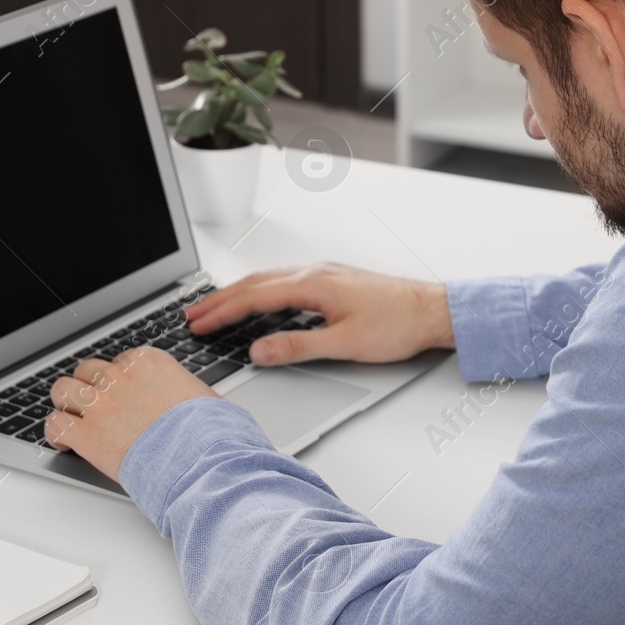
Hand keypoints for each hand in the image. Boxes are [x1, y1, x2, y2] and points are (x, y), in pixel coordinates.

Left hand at [45, 347, 217, 481]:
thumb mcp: (205, 398)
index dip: (118, 380)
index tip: (120, 394)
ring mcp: (100, 405)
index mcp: (149, 363)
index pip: (120, 361)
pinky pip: (55, 425)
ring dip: (67, 405)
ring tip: (74, 420)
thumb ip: (185, 392)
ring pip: (62, 390)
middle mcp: (120, 377)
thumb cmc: (212, 433)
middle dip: (89, 387)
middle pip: (88, 371)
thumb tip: (190, 402)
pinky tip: (66, 443)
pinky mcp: (87, 435)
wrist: (203, 460)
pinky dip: (57, 434)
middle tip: (95, 407)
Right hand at [185, 263, 453, 366]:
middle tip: (192, 315)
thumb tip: (259, 351)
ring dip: (238, 293)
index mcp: (312, 285)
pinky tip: (260, 299)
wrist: (431, 311)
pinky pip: (285, 280)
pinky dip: (261, 289)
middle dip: (219, 300)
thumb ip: (297, 347)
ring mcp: (323, 274)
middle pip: (254, 284)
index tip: (198, 324)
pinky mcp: (333, 280)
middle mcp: (314, 273)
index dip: (221, 312)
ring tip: (215, 306)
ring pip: (268, 279)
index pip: (253, 298)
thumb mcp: (343, 344)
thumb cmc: (397, 324)